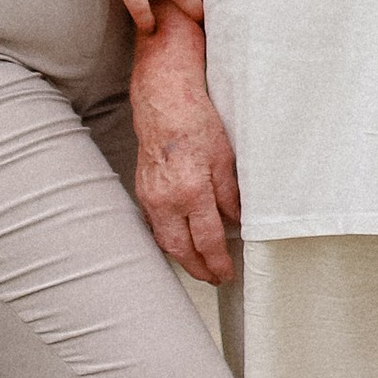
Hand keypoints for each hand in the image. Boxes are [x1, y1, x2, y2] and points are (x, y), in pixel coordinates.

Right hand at [132, 68, 241, 283]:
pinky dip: (170, 238)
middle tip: (214, 278)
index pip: (207, 241)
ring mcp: (150, 196)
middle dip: (198, 269)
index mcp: (191, 191)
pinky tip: (181, 240)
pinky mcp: (142, 190)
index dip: (218, 261)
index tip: (227, 273)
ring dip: (183, 257)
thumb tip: (235, 222)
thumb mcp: (225, 158)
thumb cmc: (194, 120)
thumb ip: (230, 195)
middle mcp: (166, 199)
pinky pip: (155, 224)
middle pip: (181, 249)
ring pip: (165, 240)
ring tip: (200, 265)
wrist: (162, 100)